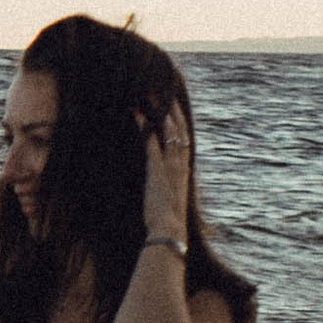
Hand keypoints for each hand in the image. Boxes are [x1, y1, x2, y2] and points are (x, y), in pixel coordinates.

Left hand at [139, 102, 191, 243]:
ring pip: (169, 131)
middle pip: (179, 128)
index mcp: (184, 170)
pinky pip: (152, 143)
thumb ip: (169, 187)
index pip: (185, 138)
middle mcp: (181, 164)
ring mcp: (170, 167)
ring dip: (159, 110)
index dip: (179, 121)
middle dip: (171, 107)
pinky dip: (145, 127)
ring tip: (150, 94)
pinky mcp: (157, 171)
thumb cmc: (167, 222)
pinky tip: (137, 113)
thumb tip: (164, 184)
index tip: (172, 105)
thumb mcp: (170, 200)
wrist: (169, 233)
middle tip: (163, 89)